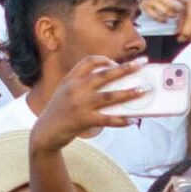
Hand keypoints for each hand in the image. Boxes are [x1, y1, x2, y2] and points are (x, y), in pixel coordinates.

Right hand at [28, 56, 146, 152]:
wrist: (45, 132)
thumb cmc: (60, 112)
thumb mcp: (66, 93)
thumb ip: (84, 86)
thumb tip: (117, 88)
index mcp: (71, 79)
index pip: (89, 61)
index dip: (104, 60)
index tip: (115, 62)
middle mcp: (75, 88)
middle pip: (105, 75)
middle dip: (126, 68)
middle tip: (142, 63)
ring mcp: (80, 104)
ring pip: (111, 96)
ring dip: (130, 93)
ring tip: (145, 90)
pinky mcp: (84, 120)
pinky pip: (108, 119)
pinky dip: (122, 120)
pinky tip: (133, 120)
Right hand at [141, 0, 186, 23]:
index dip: (183, 0)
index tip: (185, 2)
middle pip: (172, 6)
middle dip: (179, 9)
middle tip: (181, 10)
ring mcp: (151, 2)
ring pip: (165, 12)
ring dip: (172, 15)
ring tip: (174, 14)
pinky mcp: (145, 7)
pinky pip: (155, 17)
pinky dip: (162, 20)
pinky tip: (166, 20)